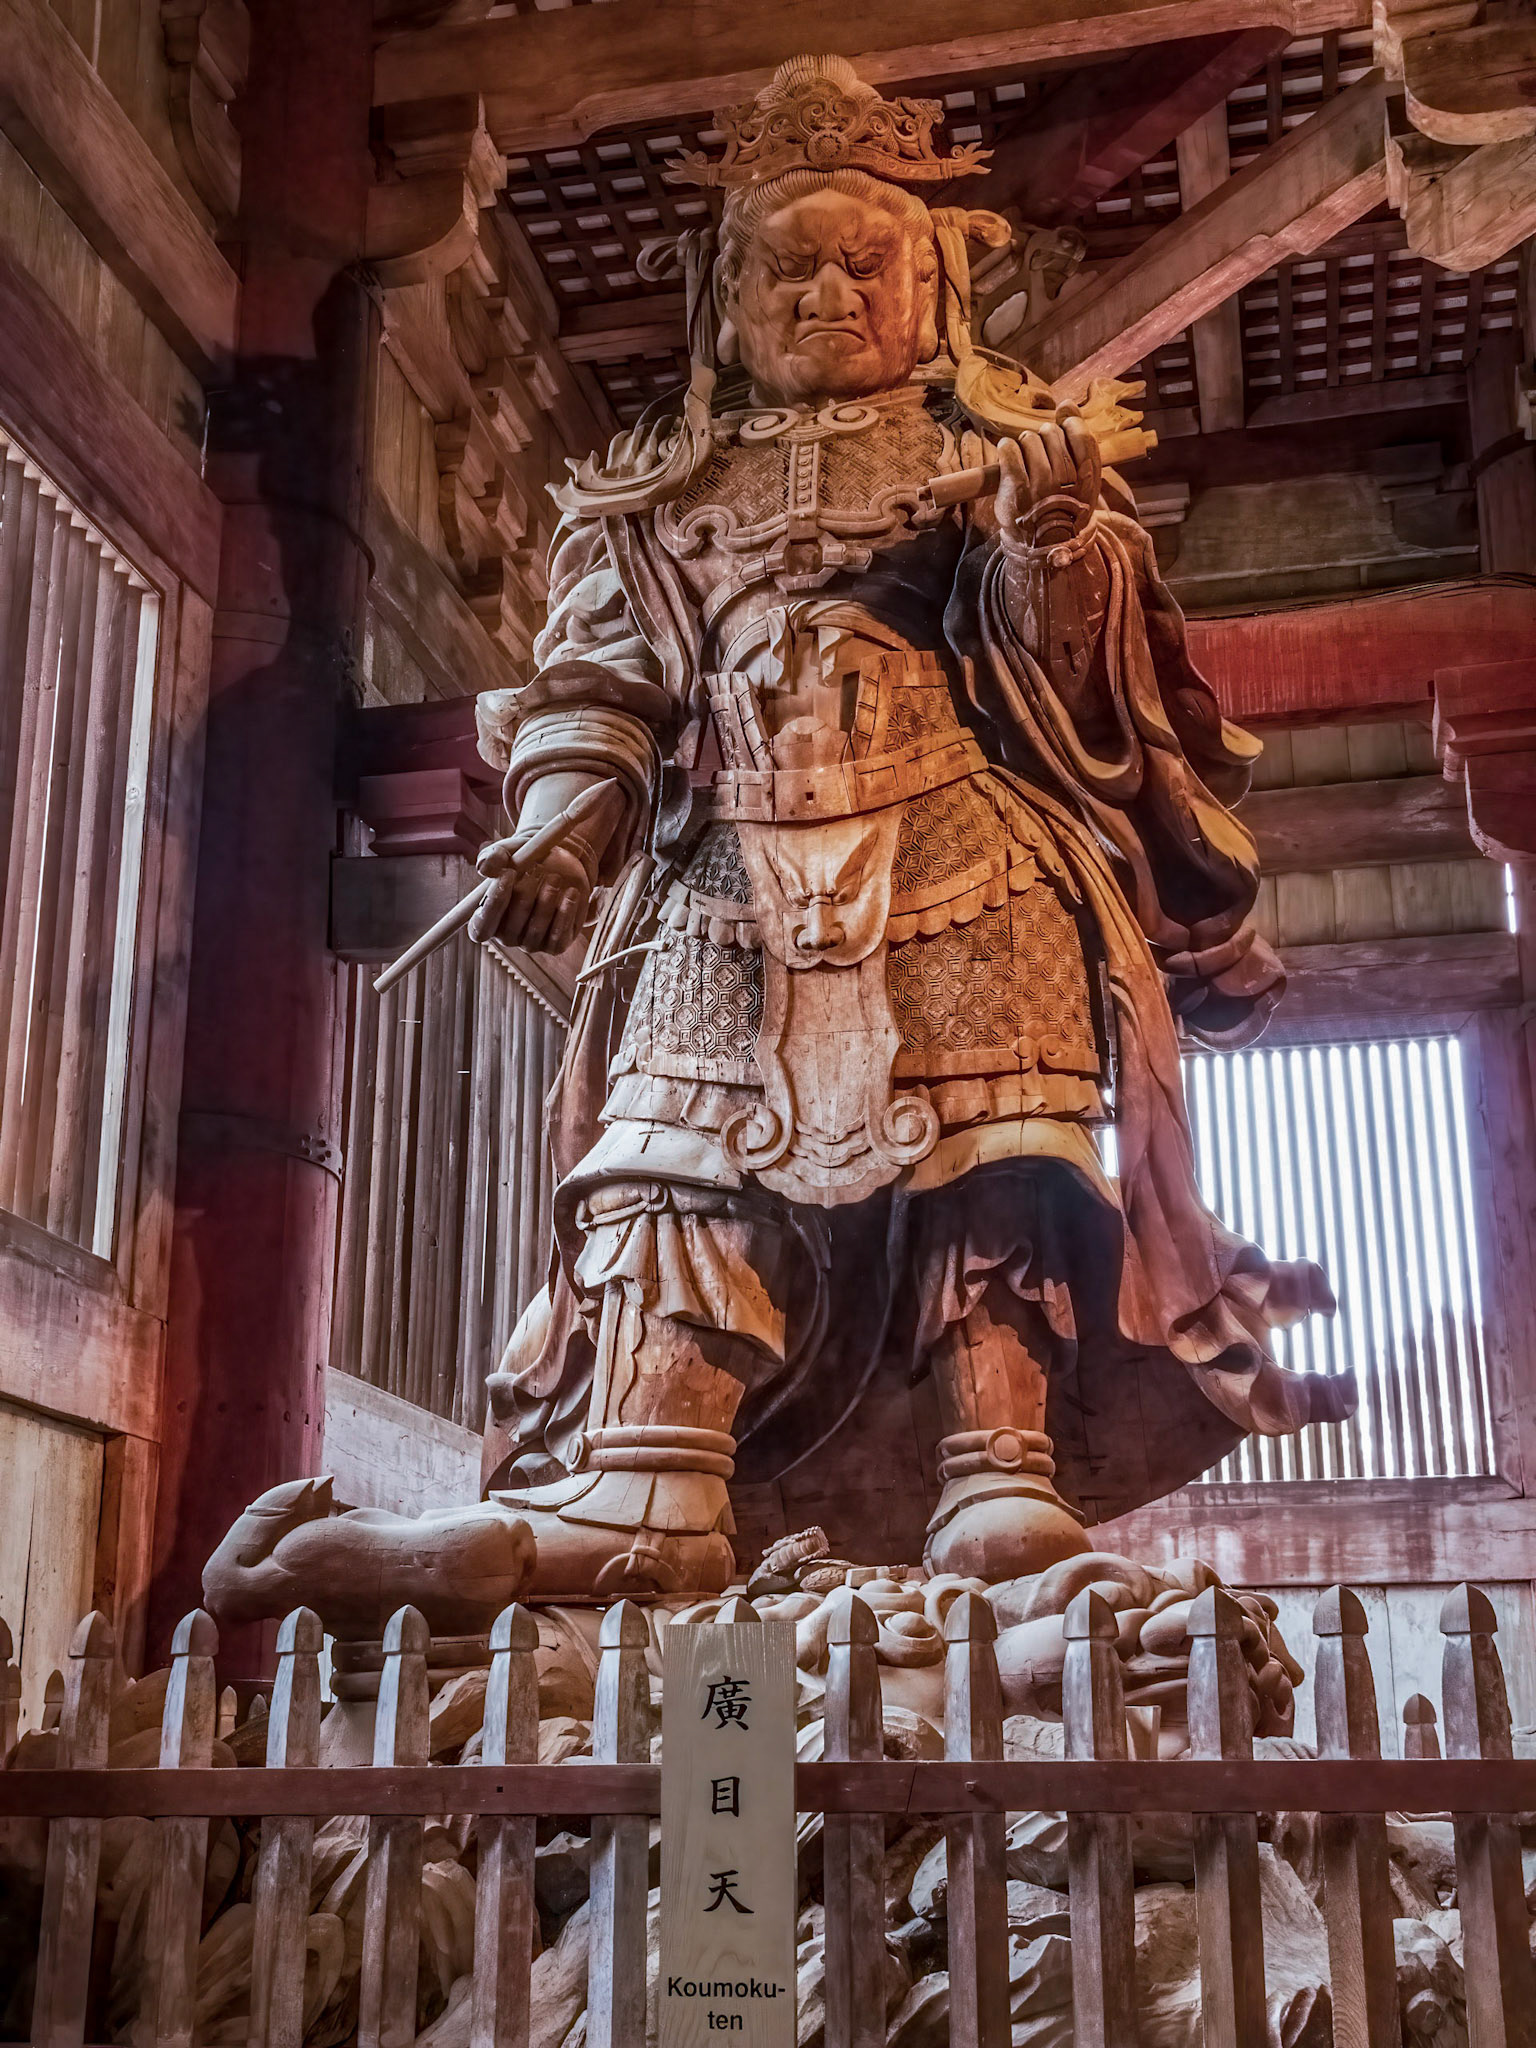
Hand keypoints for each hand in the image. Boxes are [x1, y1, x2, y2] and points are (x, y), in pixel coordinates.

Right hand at [468, 831, 594, 953]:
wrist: (559, 865)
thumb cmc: (525, 860)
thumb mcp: (508, 852)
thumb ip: (493, 857)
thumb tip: (485, 869)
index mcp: (486, 920)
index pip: (481, 927)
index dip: (493, 903)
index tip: (508, 873)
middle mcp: (506, 937)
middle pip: (510, 930)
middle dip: (524, 898)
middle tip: (537, 871)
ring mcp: (531, 943)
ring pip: (535, 931)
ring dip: (546, 902)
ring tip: (555, 877)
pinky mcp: (555, 945)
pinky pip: (558, 937)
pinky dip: (565, 913)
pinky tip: (571, 892)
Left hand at [996, 414, 1101, 556]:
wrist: (1042, 543)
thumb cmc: (1063, 504)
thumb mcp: (1082, 478)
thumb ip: (1078, 439)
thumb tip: (1067, 404)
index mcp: (1086, 479)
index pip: (1081, 435)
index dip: (1070, 425)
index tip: (1063, 431)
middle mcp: (1064, 481)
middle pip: (1051, 433)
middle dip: (1043, 438)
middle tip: (1040, 455)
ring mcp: (1040, 485)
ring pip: (1030, 439)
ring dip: (1025, 444)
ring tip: (1026, 461)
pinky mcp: (1015, 488)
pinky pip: (1010, 448)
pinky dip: (1007, 448)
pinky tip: (1009, 456)